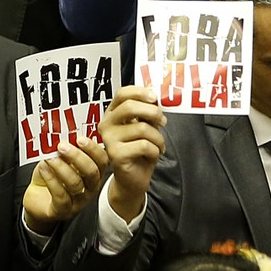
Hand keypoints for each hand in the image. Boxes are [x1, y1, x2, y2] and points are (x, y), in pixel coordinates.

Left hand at [21, 138, 109, 234]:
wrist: (37, 199)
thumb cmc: (51, 177)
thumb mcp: (61, 160)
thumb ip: (66, 150)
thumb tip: (65, 135)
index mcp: (93, 173)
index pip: (102, 160)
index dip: (93, 149)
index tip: (80, 138)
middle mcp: (90, 188)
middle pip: (91, 172)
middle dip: (77, 157)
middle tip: (62, 146)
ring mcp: (78, 201)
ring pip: (75, 184)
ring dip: (61, 167)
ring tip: (50, 158)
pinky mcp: (63, 211)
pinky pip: (60, 196)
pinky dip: (51, 180)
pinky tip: (43, 169)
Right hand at [100, 85, 165, 224]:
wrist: (133, 179)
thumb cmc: (139, 150)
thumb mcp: (145, 126)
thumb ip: (147, 111)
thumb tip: (155, 94)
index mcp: (113, 113)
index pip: (122, 93)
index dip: (139, 92)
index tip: (154, 97)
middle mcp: (107, 124)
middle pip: (130, 107)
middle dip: (153, 112)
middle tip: (163, 122)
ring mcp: (109, 140)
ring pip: (142, 128)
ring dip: (158, 137)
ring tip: (159, 145)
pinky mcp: (116, 155)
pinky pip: (144, 145)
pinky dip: (155, 150)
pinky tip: (153, 155)